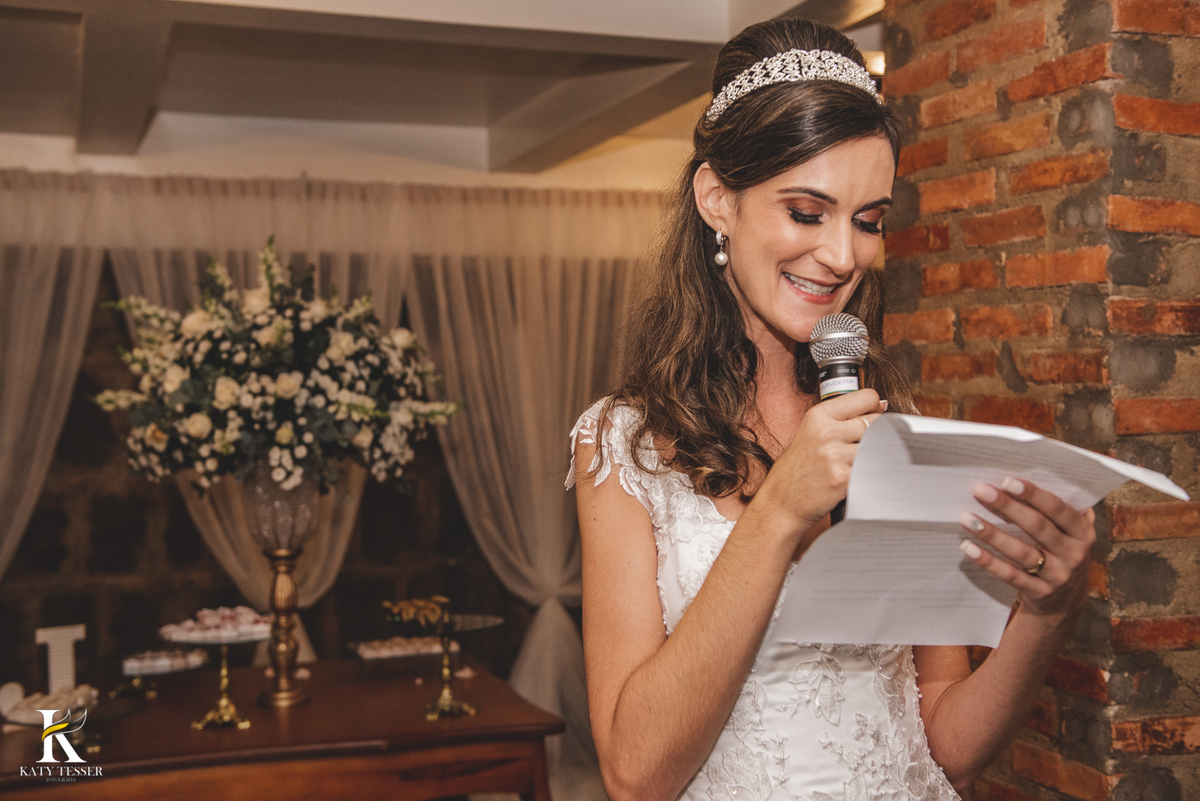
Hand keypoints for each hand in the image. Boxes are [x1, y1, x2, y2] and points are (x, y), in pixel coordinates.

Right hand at [757, 389, 884, 544]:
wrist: (780, 503)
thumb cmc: (795, 471)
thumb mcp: (810, 433)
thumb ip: (841, 419)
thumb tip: (882, 405)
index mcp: (818, 415)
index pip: (867, 397)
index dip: (875, 407)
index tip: (873, 417)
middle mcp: (826, 432)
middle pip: (877, 421)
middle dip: (876, 434)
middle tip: (859, 448)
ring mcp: (835, 455)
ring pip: (879, 445)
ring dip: (874, 456)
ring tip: (856, 465)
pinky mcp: (844, 478)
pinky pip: (873, 469)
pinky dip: (871, 474)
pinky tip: (857, 479)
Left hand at [958, 478, 1094, 618]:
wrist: (1066, 603)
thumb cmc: (1060, 553)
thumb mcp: (1067, 534)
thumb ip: (1050, 512)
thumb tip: (1012, 484)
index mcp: (1083, 533)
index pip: (1058, 509)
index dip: (1033, 494)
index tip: (1007, 481)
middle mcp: (1074, 554)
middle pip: (1037, 526)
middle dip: (1007, 507)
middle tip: (981, 491)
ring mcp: (1058, 576)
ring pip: (1021, 552)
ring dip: (992, 534)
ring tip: (967, 519)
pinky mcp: (1039, 593)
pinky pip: (1010, 575)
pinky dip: (988, 560)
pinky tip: (968, 547)